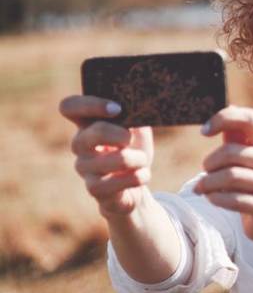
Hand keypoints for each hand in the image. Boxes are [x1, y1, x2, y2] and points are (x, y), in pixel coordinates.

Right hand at [59, 95, 153, 217]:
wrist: (137, 181)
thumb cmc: (134, 149)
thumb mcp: (137, 128)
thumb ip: (133, 114)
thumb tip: (139, 103)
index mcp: (88, 124)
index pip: (69, 106)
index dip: (90, 105)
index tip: (117, 109)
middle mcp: (80, 144)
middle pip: (93, 132)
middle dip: (120, 135)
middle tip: (130, 140)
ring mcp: (84, 167)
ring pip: (116, 159)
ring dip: (138, 159)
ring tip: (142, 160)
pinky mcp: (95, 189)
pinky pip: (119, 181)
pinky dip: (139, 176)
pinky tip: (142, 175)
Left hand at [193, 106, 252, 245]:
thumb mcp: (247, 154)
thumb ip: (237, 134)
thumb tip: (230, 107)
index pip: (249, 119)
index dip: (223, 119)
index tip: (204, 131)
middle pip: (233, 152)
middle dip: (210, 162)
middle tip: (204, 170)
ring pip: (231, 177)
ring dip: (209, 182)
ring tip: (202, 186)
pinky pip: (235, 200)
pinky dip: (216, 197)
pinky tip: (211, 197)